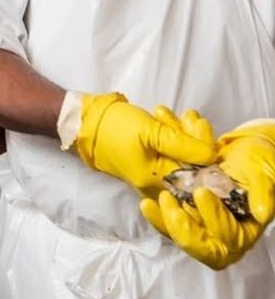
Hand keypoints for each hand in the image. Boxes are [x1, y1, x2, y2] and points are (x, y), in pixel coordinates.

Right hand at [74, 93, 215, 197]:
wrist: (85, 123)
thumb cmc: (115, 127)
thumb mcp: (150, 131)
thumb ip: (183, 145)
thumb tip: (213, 156)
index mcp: (156, 181)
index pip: (197, 176)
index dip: (207, 153)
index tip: (203, 126)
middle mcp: (156, 186)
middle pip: (191, 169)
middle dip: (195, 140)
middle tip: (191, 116)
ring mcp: (151, 176)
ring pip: (180, 160)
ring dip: (183, 135)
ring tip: (178, 113)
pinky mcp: (147, 164)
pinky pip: (168, 155)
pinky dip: (172, 138)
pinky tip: (168, 119)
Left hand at [140, 120, 274, 268]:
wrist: (242, 148)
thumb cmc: (258, 161)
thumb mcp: (264, 172)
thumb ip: (264, 192)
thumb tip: (261, 212)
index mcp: (244, 228)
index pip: (229, 236)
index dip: (215, 218)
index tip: (201, 192)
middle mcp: (222, 232)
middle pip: (202, 246)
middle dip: (183, 229)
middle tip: (168, 203)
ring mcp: (202, 223)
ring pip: (182, 234)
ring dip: (165, 221)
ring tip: (149, 204)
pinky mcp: (185, 212)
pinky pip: (170, 220)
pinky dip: (158, 213)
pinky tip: (146, 204)